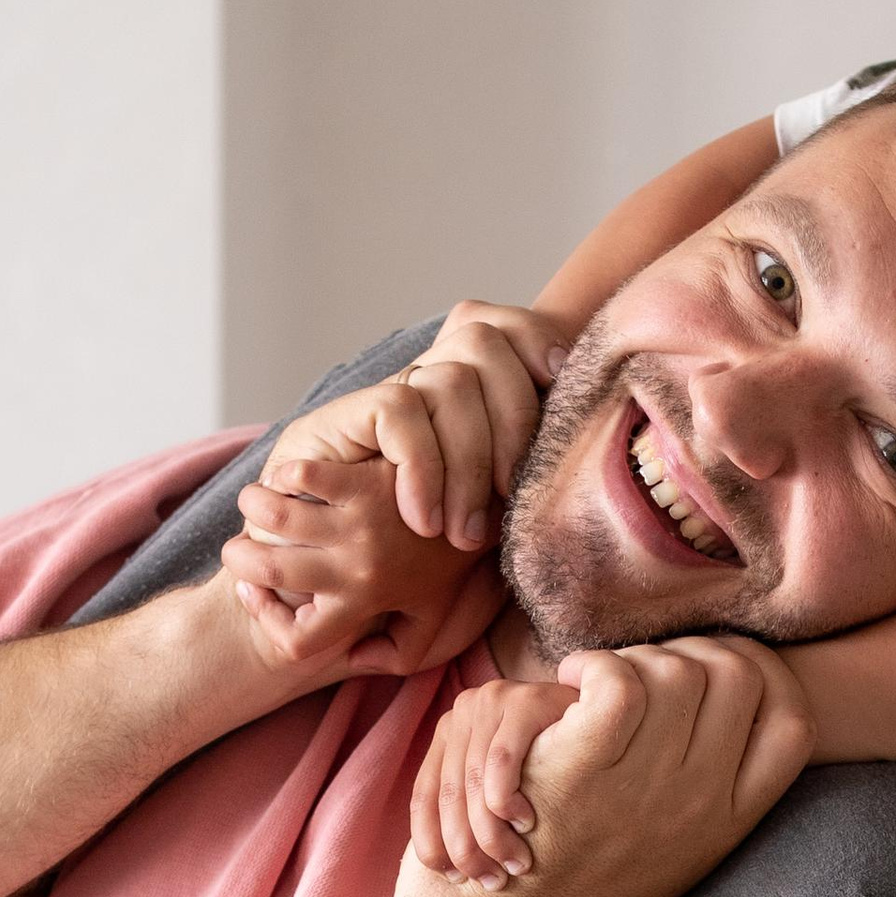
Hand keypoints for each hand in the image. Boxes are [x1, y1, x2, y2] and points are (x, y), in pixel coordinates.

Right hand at [220, 443, 500, 680]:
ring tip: (257, 503)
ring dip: (256, 511)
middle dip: (241, 560)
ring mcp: (358, 526)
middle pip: (270, 574)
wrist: (491, 517)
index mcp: (361, 606)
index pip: (297, 640)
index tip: (257, 597)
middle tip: (240, 547)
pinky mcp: (366, 485)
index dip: (268, 624)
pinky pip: (308, 477)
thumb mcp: (430, 624)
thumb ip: (393, 653)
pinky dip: (288, 475)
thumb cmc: (455, 570)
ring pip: (277, 521)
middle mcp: (353, 571)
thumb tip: (355, 658)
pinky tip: (289, 473)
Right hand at [281, 303, 569, 554]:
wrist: (312, 571)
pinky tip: (422, 518)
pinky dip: (422, 467)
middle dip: (513, 427)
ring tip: (461, 532)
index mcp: (471, 386)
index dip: (539, 342)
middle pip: (487, 346)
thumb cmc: (410, 555)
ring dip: (469, 462)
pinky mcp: (346, 413)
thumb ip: (521, 478)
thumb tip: (583, 464)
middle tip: (510, 505)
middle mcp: (429, 376)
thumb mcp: (483, 513)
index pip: (511, 325)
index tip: (560, 392)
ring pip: (450, 379)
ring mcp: (389, 391)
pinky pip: (402, 409)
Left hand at [396, 639, 811, 896]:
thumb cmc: (595, 873)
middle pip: (738, 677)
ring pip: (678, 671)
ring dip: (639, 658)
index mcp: (730, 819)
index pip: (793, 724)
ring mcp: (646, 783)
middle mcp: (699, 801)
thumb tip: (737, 701)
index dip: (769, 677)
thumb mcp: (685, 844)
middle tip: (648, 673)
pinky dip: (595, 666)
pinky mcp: (587, 764)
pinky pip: (618, 681)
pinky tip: (570, 681)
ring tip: (601, 682)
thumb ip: (720, 784)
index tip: (720, 670)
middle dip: (696, 654)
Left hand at [410, 675, 576, 884]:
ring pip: (474, 786)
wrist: (603, 713)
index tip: (456, 880)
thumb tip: (450, 868)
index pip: (424, 798)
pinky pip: (502, 761)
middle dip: (468, 850)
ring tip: (517, 864)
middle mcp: (462, 713)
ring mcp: (490, 702)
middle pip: (448, 796)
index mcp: (448, 733)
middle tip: (494, 882)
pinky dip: (507, 799)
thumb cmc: (556, 760)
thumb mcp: (506, 780)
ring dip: (493, 835)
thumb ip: (475, 807)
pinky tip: (526, 822)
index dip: (434, 845)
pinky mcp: (524, 701)